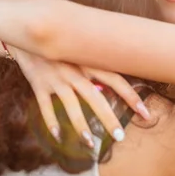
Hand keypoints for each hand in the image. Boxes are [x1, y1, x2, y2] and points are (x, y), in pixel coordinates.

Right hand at [11, 46, 150, 147]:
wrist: (29, 31)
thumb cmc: (61, 42)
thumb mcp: (81, 49)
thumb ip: (96, 65)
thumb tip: (115, 85)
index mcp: (89, 61)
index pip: (116, 80)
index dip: (132, 96)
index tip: (145, 113)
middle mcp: (75, 71)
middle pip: (96, 98)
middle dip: (109, 119)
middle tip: (120, 136)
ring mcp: (56, 79)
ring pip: (71, 106)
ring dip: (81, 127)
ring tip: (91, 144)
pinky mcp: (39, 84)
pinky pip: (45, 107)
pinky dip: (51, 122)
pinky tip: (58, 136)